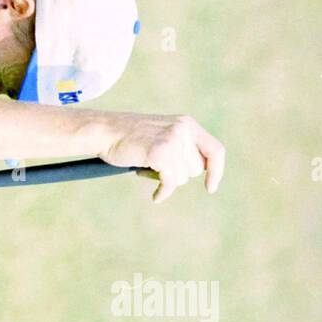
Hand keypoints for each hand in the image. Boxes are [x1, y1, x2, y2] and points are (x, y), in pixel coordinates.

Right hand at [99, 113, 225, 202]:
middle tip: (156, 167)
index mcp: (187, 124)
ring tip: (147, 167)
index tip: (210, 187)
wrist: (104, 131)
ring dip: (166, 180)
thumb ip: (181, 147)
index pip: (215, 150)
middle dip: (178, 174)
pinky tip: (156, 196)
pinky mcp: (160, 152)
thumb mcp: (162, 135)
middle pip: (196, 169)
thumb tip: (199, 171)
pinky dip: (163, 192)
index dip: (216, 171)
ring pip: (183, 177)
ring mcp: (173, 140)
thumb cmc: (129, 138)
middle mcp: (183, 129)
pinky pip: (170, 182)